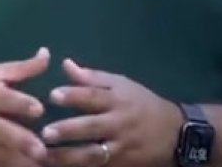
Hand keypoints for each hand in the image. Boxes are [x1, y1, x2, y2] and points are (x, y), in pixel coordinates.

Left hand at [39, 58, 181, 166]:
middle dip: (68, 131)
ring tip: (46, 156)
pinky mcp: (122, 165)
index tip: (53, 95)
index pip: (94, 96)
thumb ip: (92, 77)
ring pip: (93, 154)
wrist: (176, 133)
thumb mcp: (122, 85)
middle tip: (44, 133)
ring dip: (69, 156)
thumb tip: (65, 64)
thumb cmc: (142, 104)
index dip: (73, 95)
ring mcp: (121, 147)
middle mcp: (118, 123)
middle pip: (92, 127)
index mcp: (117, 100)